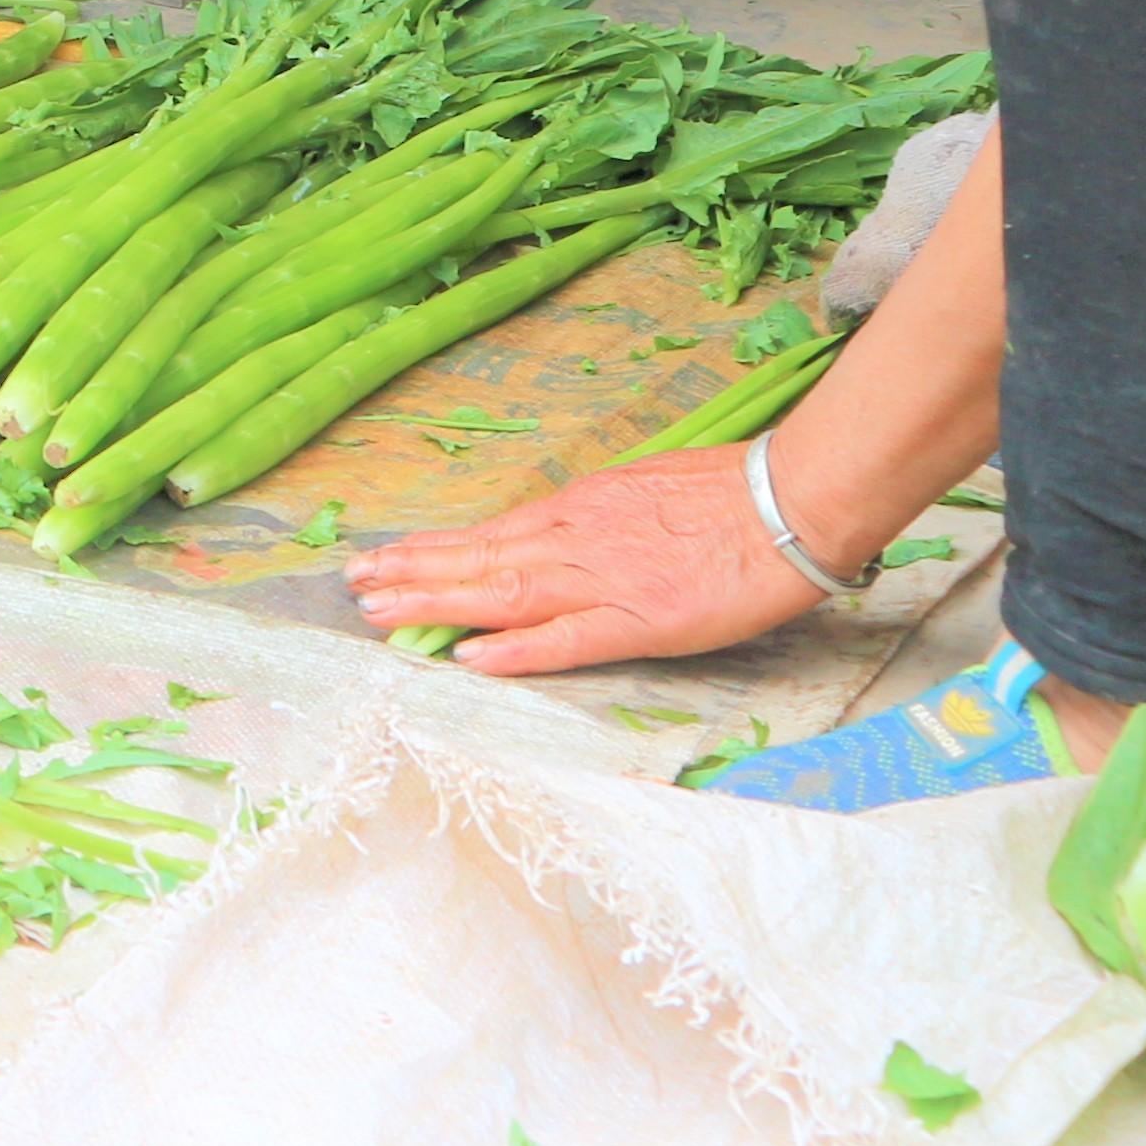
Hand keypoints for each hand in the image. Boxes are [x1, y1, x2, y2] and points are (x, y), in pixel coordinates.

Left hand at [345, 447, 821, 676]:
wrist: (791, 500)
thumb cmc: (732, 495)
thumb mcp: (645, 489)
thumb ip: (599, 515)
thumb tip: (563, 529)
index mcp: (581, 508)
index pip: (491, 533)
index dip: (436, 549)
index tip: (386, 559)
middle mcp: (577, 538)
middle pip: (480, 558)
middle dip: (412, 573)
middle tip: (354, 587)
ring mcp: (604, 579)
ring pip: (503, 593)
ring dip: (437, 603)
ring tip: (381, 614)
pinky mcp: (641, 619)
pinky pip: (566, 638)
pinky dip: (515, 649)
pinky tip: (471, 656)